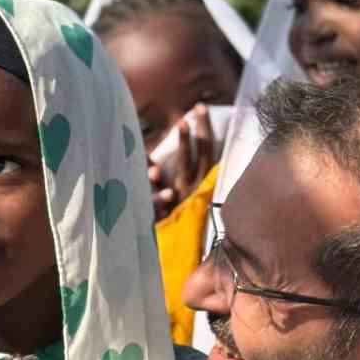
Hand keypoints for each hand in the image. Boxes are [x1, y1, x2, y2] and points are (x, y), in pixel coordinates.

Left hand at [149, 104, 216, 220]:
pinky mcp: (166, 214)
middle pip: (196, 158)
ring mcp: (180, 202)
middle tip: (191, 113)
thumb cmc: (182, 220)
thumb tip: (181, 147)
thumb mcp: (188, 196)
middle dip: (194, 135)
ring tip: (179, 128)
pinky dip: (157, 184)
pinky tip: (152, 169)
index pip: (207, 152)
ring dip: (183, 149)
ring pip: (183, 171)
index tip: (200, 107)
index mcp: (202, 185)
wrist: (180, 253)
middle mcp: (193, 191)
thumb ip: (188, 173)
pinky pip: (161, 198)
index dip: (205, 129)